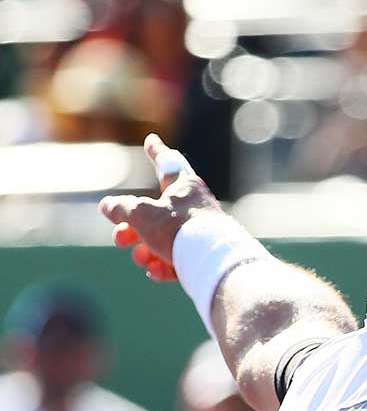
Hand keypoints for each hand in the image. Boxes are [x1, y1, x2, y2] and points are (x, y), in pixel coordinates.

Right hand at [98, 135, 221, 280]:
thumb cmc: (179, 229)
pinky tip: (156, 271)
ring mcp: (200, 232)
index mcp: (185, 186)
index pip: (167, 163)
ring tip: (141, 259)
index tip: (151, 139)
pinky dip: (163, 266)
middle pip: (155, 213)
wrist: (213, 261)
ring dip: (145, 251)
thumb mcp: (142, 214)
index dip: (156, 152)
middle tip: (120, 238)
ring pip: (162, 239)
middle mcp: (195, 206)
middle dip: (132, 228)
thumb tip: (108, 205)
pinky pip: (177, 259)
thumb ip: (122, 208)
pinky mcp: (203, 255)